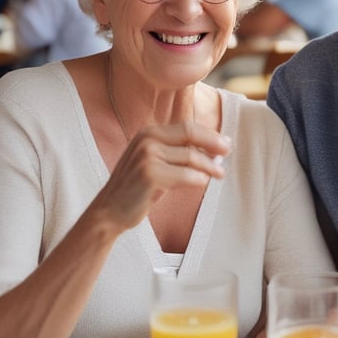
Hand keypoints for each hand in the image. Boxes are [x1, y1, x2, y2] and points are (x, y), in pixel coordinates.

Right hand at [89, 121, 230, 230]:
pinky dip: (198, 179)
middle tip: (228, 153)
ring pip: (191, 157)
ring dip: (209, 166)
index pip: (186, 127)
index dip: (209, 134)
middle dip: (213, 143)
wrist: (110, 210)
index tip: (225, 143)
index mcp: (148, 132)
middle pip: (190, 135)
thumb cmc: (139, 188)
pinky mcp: (149, 173)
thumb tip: (215, 147)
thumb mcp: (156, 162)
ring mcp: (147, 155)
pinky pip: (185, 175)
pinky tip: (202, 183)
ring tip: (219, 174)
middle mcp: (146, 139)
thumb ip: (178, 151)